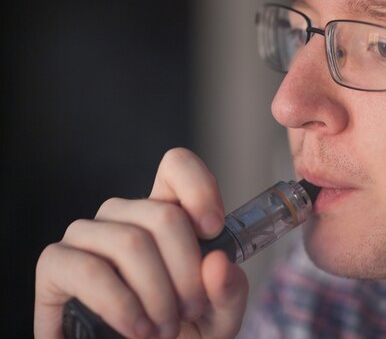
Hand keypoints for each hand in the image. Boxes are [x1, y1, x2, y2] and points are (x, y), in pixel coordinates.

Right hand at [34, 148, 248, 338]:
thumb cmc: (178, 331)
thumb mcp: (218, 316)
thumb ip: (228, 291)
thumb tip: (218, 262)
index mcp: (164, 212)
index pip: (176, 165)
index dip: (198, 187)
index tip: (213, 230)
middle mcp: (123, 215)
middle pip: (164, 216)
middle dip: (187, 273)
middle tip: (189, 312)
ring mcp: (87, 235)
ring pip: (131, 243)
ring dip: (156, 295)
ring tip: (163, 329)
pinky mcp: (56, 263)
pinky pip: (89, 269)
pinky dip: (121, 305)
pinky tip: (136, 329)